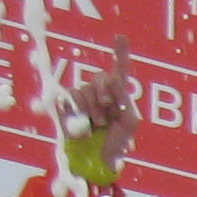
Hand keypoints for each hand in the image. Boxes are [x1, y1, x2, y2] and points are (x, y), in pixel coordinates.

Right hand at [64, 38, 137, 170]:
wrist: (97, 160)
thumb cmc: (117, 143)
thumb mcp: (130, 120)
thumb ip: (125, 97)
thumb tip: (112, 77)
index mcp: (118, 95)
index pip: (120, 70)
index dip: (120, 53)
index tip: (121, 36)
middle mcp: (99, 92)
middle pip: (101, 78)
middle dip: (105, 93)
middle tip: (108, 109)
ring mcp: (82, 98)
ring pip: (85, 89)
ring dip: (93, 109)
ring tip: (98, 125)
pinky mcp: (66, 105)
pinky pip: (70, 98)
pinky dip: (78, 112)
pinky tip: (84, 127)